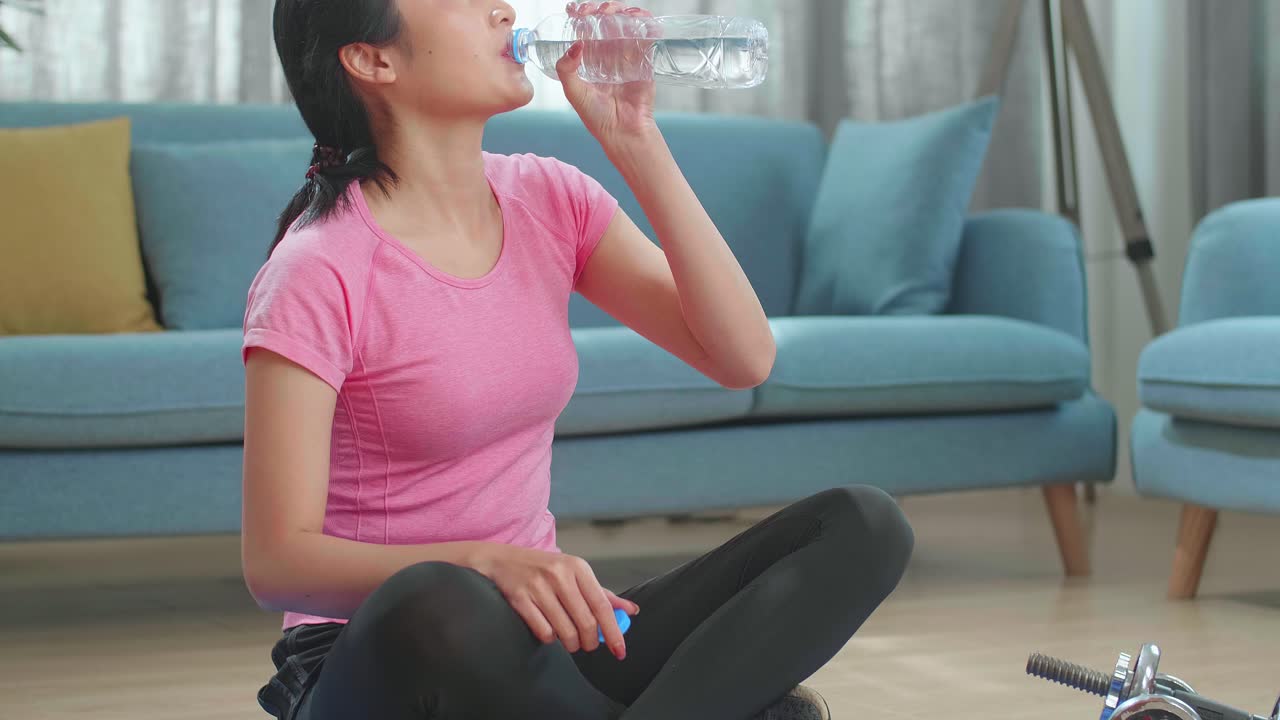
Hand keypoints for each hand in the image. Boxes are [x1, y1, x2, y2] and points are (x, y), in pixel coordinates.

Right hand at [476, 544, 639, 659]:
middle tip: (587, 645)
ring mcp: (538, 587)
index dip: (613, 632)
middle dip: (589, 642)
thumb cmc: (543, 569)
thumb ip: (602, 594)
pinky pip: (544, 632)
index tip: (619, 651)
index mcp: (578, 567)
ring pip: (565, 632)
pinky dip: (549, 638)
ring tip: (568, 638)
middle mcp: (560, 575)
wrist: (501, 561)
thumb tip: (631, 611)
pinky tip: (548, 629)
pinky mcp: (520, 599)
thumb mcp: (574, 574)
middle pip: (586, 623)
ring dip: (570, 643)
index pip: (602, 606)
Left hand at [557, 1, 658, 147]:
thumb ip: (567, 69)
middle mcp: (608, 55)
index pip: (585, 30)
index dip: (581, 16)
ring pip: (626, 25)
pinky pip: (646, 36)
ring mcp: (627, 56)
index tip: (576, 10)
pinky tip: (638, 17)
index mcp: (590, 60)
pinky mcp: (645, 60)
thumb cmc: (597, 117)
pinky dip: (645, 22)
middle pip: (606, 22)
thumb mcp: (574, 92)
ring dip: (622, 12)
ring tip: (615, 11)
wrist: (624, 132)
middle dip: (603, 9)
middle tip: (597, 10)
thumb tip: (575, 44)